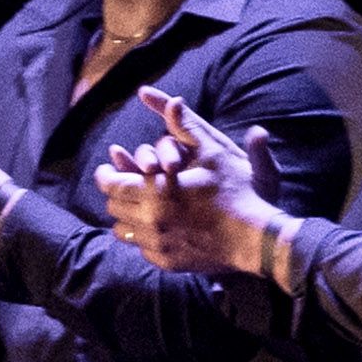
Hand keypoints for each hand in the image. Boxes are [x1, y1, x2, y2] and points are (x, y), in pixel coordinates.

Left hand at [97, 88, 289, 275]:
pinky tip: (156, 226)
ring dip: (126, 215)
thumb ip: (188, 127)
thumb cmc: (237, 191)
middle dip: (116, 193)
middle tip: (125, 184)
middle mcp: (150, 221)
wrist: (255, 238)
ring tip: (137, 205)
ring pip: (122, 230)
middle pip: (113, 207)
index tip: (107, 168)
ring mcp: (157, 245)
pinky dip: (143, 236)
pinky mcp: (166, 262)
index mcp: (155, 193)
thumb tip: (173, 99)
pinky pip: (140, 248)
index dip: (105, 174)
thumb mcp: (214, 152)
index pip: (111, 184)